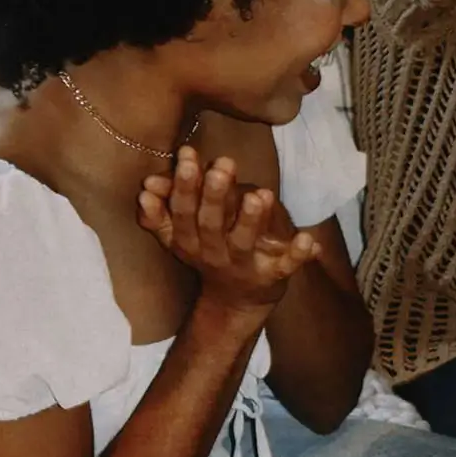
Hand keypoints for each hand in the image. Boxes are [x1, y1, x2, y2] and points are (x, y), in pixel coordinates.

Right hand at [137, 147, 321, 310]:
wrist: (234, 301)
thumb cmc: (209, 250)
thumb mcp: (181, 233)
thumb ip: (164, 207)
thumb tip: (147, 184)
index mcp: (188, 240)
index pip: (182, 211)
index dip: (184, 185)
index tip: (188, 155)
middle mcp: (212, 253)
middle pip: (210, 224)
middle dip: (215, 196)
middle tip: (222, 166)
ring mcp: (243, 265)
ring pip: (244, 242)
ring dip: (251, 220)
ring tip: (260, 195)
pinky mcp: (272, 276)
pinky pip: (285, 266)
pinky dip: (297, 254)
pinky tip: (308, 238)